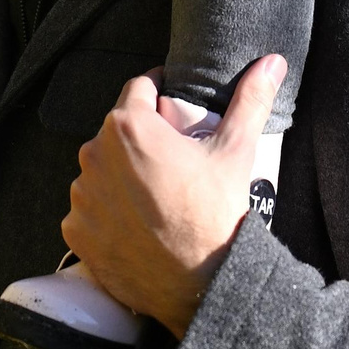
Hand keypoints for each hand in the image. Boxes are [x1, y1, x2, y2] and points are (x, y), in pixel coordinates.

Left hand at [61, 55, 286, 338]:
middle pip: (117, 132)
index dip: (159, 93)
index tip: (173, 105)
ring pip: (101, 171)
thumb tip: (271, 62)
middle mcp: (94, 154)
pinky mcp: (76, 232)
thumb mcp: (235, 152)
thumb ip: (249, 100)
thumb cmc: (217, 214)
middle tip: (171, 160)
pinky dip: (106, 214)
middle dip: (140, 140)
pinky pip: (88, 211)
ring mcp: (82, 195)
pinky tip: (135, 224)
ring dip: (120, 177)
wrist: (202, 286)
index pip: (139, 89)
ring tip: (154, 196)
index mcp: (128, 126)